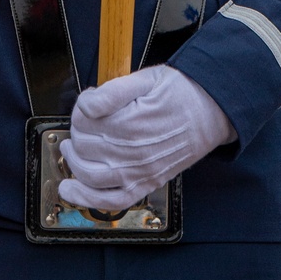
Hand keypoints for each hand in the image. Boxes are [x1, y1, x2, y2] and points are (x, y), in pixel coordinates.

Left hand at [57, 64, 234, 211]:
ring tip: (71, 148)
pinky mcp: (146, 184)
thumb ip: (114, 90)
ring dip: (73, 162)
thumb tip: (87, 103)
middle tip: (85, 119)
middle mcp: (134, 152)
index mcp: (131, 123)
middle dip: (77, 130)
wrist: (211, 111)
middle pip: (85, 145)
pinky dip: (86, 199)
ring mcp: (140, 172)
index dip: (80, 108)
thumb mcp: (147, 78)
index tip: (88, 101)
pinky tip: (69, 191)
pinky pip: (111, 201)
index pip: (85, 120)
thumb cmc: (180, 92)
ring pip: (89, 174)